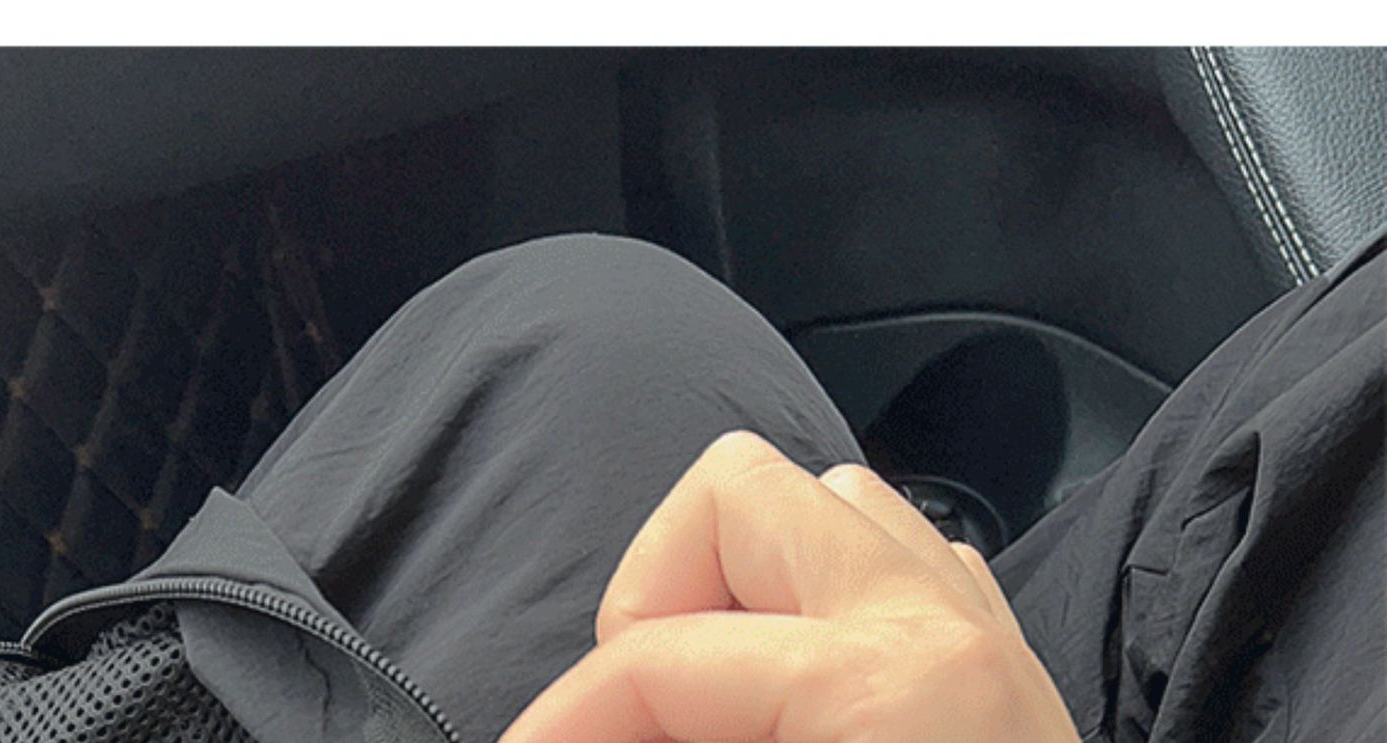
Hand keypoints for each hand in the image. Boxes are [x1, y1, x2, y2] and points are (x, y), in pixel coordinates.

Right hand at [501, 432, 1077, 742]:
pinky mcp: (998, 677)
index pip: (656, 651)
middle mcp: (944, 626)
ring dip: (737, 592)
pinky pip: (894, 570)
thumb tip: (543, 727)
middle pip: (737, 493)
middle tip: (624, 714)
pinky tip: (790, 707)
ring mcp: (980, 640)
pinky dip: (820, 614)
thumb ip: (646, 729)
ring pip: (826, 511)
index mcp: (892, 678)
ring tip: (704, 703)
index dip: (561, 710)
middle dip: (654, 600)